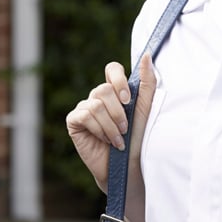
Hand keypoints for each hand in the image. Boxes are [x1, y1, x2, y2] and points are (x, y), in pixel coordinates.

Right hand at [65, 54, 156, 191]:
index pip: (112, 69)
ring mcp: (84, 108)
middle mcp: (98, 97)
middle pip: (104, 89)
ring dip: (111, 125)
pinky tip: (105, 140)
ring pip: (95, 103)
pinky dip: (99, 129)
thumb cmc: (139, 138)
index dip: (119, 80)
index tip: (129, 99)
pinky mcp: (74, 121)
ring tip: (118, 139)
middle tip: (125, 128)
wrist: (128, 166)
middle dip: (118, 112)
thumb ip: (147, 82)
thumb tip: (147, 55)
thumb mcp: (146, 108)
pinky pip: (84, 115)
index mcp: (116, 91)